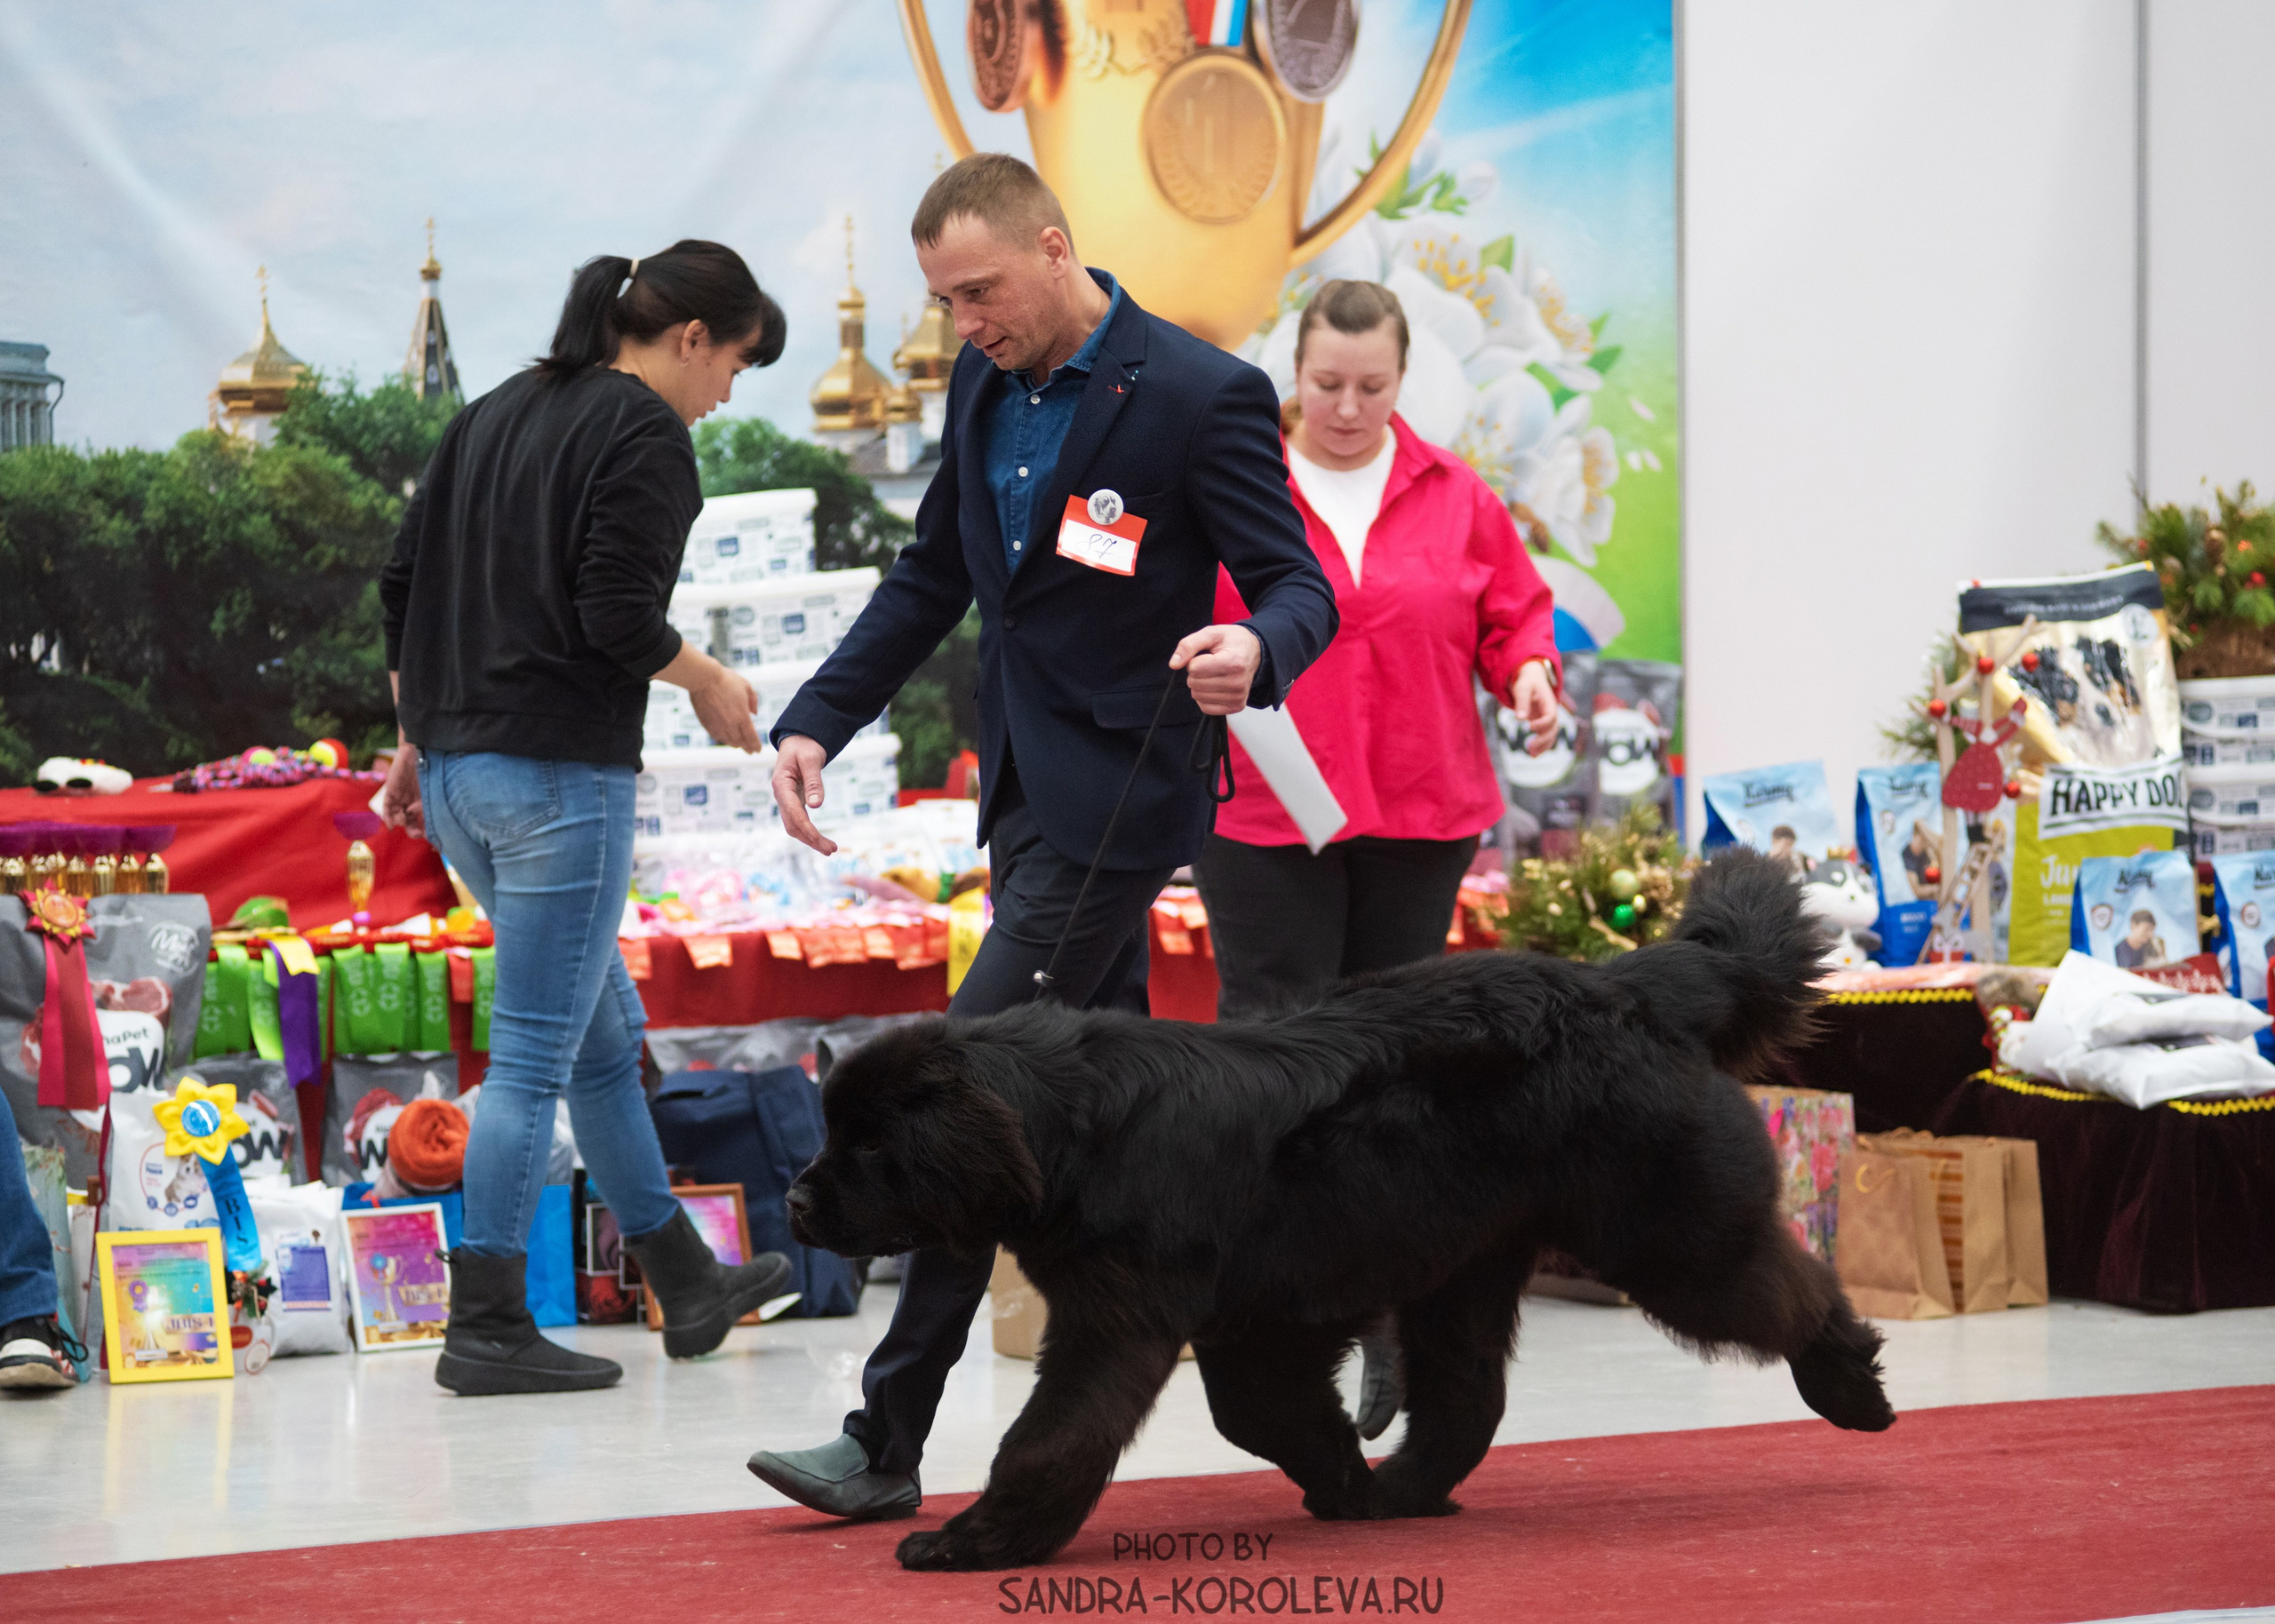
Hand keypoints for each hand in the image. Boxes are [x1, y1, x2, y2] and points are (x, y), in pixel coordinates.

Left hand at [379, 745, 423, 837]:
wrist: (418, 751)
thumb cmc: (430, 769)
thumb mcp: (431, 790)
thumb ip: (424, 804)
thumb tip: (412, 812)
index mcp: (423, 803)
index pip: (423, 822)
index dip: (426, 831)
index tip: (430, 837)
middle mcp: (411, 803)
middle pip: (410, 823)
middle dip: (414, 831)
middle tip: (418, 834)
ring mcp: (401, 799)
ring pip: (399, 817)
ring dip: (403, 823)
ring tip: (409, 822)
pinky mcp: (390, 793)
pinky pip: (387, 808)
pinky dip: (388, 818)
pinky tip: (390, 826)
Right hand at [692, 667, 761, 752]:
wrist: (703, 679)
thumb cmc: (726, 680)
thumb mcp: (746, 686)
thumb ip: (753, 701)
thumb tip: (754, 713)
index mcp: (742, 716)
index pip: (751, 737)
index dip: (755, 745)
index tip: (758, 750)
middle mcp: (730, 725)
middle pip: (740, 742)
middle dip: (747, 748)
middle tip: (750, 751)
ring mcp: (717, 726)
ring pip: (728, 741)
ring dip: (735, 744)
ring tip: (739, 745)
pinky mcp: (707, 724)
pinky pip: (717, 737)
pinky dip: (724, 739)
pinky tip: (726, 738)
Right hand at [770, 735, 837, 854]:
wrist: (799, 741)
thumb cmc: (805, 747)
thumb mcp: (811, 759)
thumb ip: (813, 782)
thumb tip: (817, 806)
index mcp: (781, 785)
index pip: (793, 812)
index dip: (806, 828)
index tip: (820, 839)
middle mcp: (781, 795)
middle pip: (792, 825)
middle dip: (810, 839)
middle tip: (831, 850)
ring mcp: (786, 800)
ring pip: (795, 826)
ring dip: (811, 839)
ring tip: (830, 849)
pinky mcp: (793, 802)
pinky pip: (799, 821)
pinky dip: (810, 832)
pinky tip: (821, 840)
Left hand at [1169, 624, 1261, 716]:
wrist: (1254, 651)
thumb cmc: (1231, 641)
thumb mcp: (1210, 634)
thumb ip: (1189, 645)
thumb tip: (1174, 664)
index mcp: (1232, 662)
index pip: (1194, 668)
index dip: (1195, 660)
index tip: (1208, 655)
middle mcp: (1237, 683)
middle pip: (1194, 684)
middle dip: (1196, 673)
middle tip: (1211, 664)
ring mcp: (1237, 697)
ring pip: (1197, 696)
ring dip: (1200, 685)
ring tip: (1215, 674)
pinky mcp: (1236, 707)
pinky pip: (1205, 708)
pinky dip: (1205, 697)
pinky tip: (1216, 686)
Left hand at [1509, 659, 1559, 755]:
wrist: (1532, 677)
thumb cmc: (1527, 681)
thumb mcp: (1522, 688)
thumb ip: (1522, 702)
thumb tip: (1520, 719)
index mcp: (1549, 702)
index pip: (1550, 716)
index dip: (1542, 723)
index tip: (1529, 726)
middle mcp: (1551, 712)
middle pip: (1553, 728)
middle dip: (1543, 739)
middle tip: (1530, 747)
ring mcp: (1548, 718)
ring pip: (1551, 735)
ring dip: (1543, 746)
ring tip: (1532, 755)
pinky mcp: (1542, 722)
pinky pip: (1546, 736)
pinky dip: (1542, 746)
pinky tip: (1533, 754)